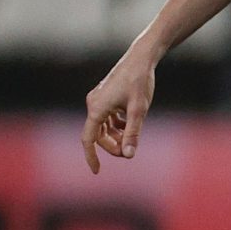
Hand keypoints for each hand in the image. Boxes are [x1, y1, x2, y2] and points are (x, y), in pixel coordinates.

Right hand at [82, 48, 155, 173]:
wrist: (141, 58)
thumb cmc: (140, 82)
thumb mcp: (139, 110)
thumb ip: (133, 133)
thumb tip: (129, 155)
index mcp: (97, 108)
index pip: (88, 139)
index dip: (91, 156)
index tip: (97, 171)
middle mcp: (93, 104)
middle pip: (98, 134)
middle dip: (112, 145)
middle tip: (129, 151)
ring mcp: (99, 100)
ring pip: (104, 127)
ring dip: (116, 136)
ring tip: (132, 137)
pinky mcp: (106, 97)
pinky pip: (108, 118)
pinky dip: (118, 125)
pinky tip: (131, 125)